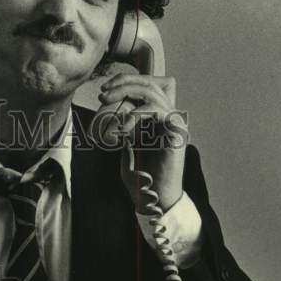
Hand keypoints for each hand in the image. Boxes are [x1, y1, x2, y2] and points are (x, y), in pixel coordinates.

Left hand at [96, 73, 187, 211]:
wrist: (154, 200)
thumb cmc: (140, 180)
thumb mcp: (126, 148)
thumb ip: (124, 130)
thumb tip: (114, 114)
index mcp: (158, 118)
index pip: (147, 86)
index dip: (127, 80)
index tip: (104, 89)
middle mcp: (169, 116)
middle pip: (150, 83)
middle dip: (124, 83)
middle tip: (103, 93)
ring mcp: (175, 122)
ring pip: (153, 93)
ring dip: (127, 94)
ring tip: (107, 104)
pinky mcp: (177, 131)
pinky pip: (157, 110)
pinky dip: (137, 116)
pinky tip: (123, 130)